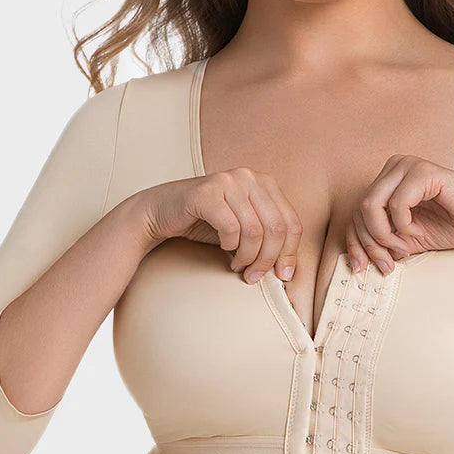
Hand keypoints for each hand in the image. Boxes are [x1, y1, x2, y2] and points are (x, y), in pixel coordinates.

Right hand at [137, 168, 302, 282]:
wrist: (161, 212)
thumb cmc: (207, 223)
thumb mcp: (245, 229)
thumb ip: (268, 239)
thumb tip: (288, 270)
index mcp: (264, 183)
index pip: (291, 222)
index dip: (290, 253)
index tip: (283, 276)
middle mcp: (249, 177)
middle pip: (276, 228)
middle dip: (268, 259)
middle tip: (254, 276)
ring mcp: (227, 181)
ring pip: (255, 231)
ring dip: (247, 256)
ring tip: (237, 265)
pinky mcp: (206, 192)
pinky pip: (231, 228)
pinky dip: (229, 245)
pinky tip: (224, 248)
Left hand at [345, 154, 453, 272]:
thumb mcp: (407, 238)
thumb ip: (383, 241)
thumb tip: (356, 260)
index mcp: (388, 179)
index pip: (355, 212)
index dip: (355, 243)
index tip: (363, 268)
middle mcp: (394, 166)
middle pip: (359, 210)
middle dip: (370, 244)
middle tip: (389, 264)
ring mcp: (408, 165)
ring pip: (370, 206)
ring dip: (384, 236)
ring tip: (404, 248)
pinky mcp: (423, 172)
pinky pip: (396, 204)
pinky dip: (403, 226)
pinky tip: (417, 232)